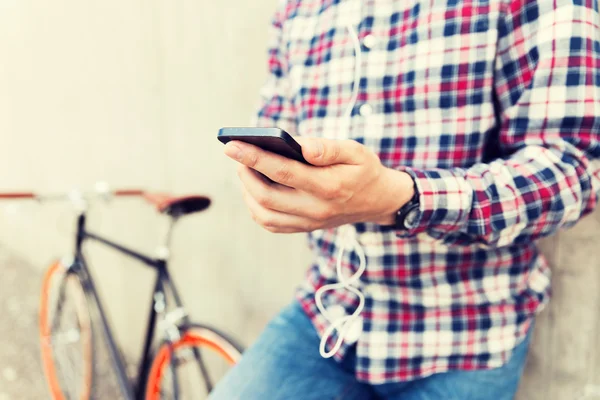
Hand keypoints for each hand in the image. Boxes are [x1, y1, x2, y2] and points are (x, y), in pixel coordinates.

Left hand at [224, 137, 414, 232]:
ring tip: (244, 169)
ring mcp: (309, 222)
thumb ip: (329, 148)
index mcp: (329, 186)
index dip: (254, 158)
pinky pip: (271, 223)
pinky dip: (256, 207)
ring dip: (247, 191)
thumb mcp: (356, 151)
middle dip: (245, 173)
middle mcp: (316, 209)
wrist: (378, 201)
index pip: (284, 172)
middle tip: (236, 153)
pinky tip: (254, 188)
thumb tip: (301, 146)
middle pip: (268, 196)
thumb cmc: (363, 170)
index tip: (232, 145)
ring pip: (265, 214)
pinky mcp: (304, 228)